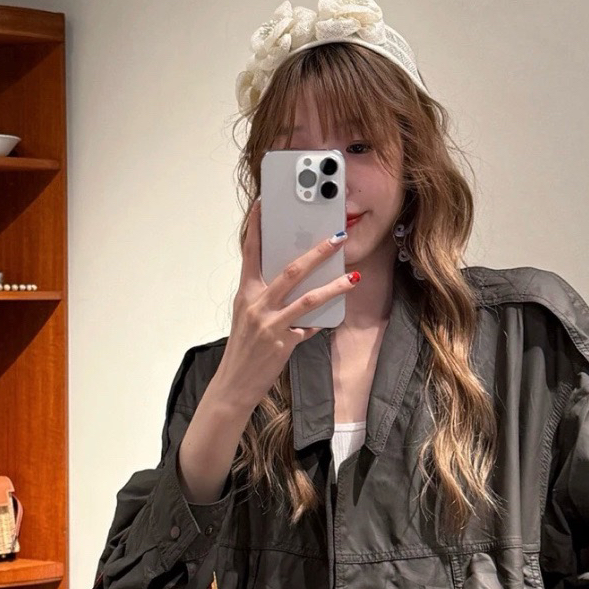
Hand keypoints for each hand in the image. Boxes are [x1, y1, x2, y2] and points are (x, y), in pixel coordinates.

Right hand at [213, 199, 354, 416]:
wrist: (235, 384)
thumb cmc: (244, 349)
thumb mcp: (249, 318)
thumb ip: (269, 299)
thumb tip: (298, 285)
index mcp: (245, 293)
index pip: (250, 252)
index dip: (256, 226)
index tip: (264, 204)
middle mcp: (256, 304)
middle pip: (291, 270)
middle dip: (318, 252)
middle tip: (338, 238)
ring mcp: (269, 323)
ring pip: (308, 298)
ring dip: (334, 285)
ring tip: (353, 276)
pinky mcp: (282, 341)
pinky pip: (310, 325)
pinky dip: (322, 320)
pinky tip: (336, 311)